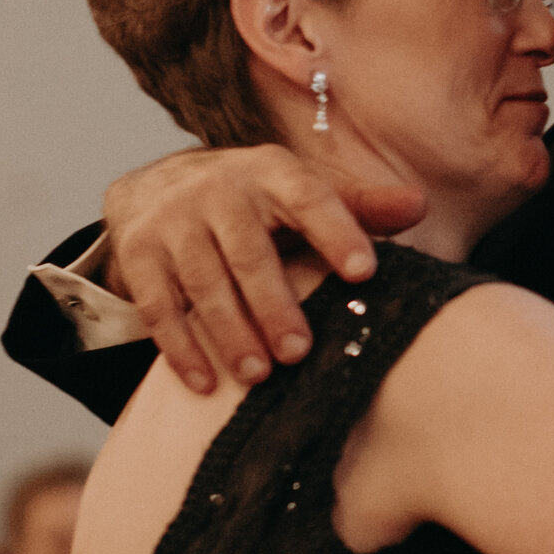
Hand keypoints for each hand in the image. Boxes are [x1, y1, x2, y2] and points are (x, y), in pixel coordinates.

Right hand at [103, 146, 426, 391]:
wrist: (157, 186)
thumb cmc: (255, 201)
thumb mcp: (304, 193)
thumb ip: (360, 205)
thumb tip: (416, 206)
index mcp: (270, 171)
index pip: (308, 197)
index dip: (337, 231)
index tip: (363, 272)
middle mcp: (217, 188)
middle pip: (249, 250)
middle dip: (274, 303)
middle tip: (301, 351)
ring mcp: (172, 220)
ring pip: (203, 280)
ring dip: (229, 331)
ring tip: (258, 374)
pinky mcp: (137, 253)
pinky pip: (157, 305)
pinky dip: (180, 347)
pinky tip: (204, 383)